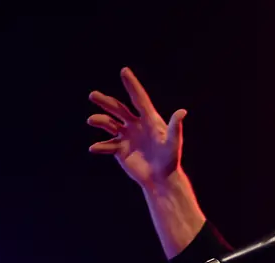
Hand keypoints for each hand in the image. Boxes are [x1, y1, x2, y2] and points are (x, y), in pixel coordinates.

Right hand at [87, 68, 186, 187]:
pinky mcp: (120, 149)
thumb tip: (182, 111)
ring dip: (100, 121)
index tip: (124, 71)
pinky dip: (100, 146)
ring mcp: (126, 136)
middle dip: (106, 102)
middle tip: (92, 95)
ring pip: (109, 124)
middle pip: (119, 109)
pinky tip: (94, 148)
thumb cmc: (170, 160)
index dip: (132, 85)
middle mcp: (136, 125)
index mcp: (149, 120)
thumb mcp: (173, 143)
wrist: (161, 179)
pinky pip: (107, 145)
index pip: (139, 99)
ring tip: (91, 120)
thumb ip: (175, 128)